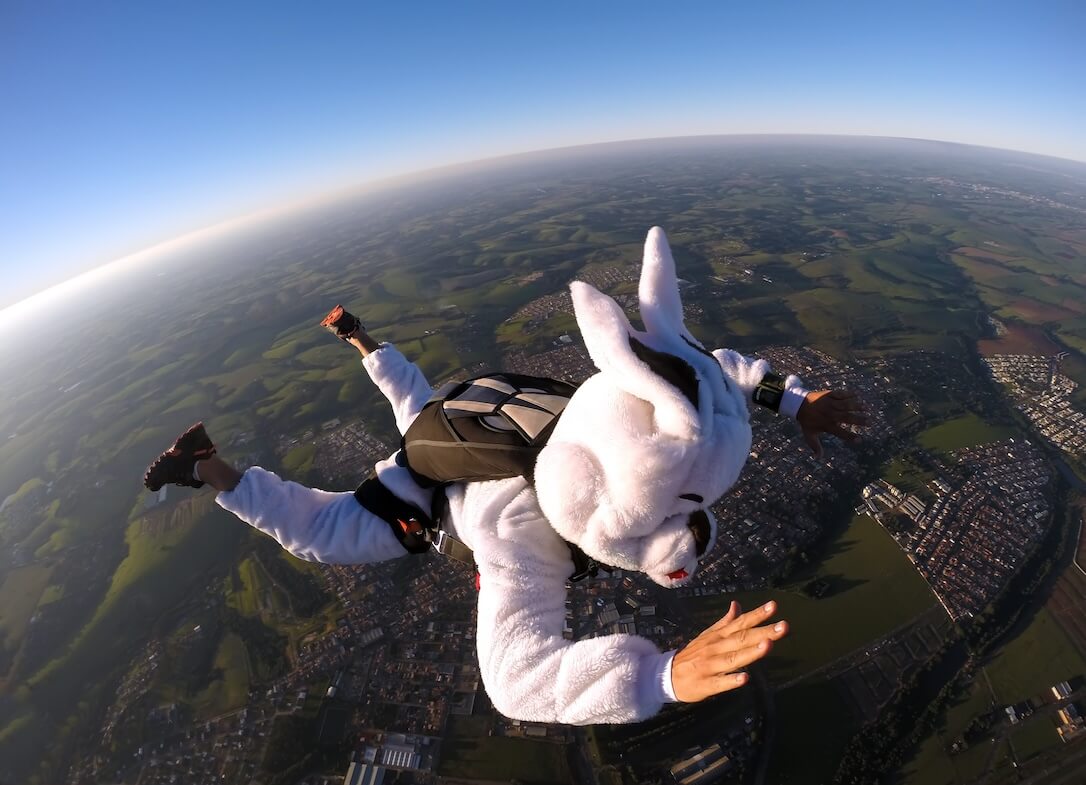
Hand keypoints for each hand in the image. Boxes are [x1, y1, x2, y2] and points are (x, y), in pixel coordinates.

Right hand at [671, 601, 787, 701]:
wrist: (667, 675)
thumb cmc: (693, 654)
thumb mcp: (708, 635)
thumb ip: (725, 622)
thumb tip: (737, 605)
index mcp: (718, 636)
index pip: (741, 623)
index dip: (757, 615)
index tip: (774, 607)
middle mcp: (716, 647)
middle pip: (742, 639)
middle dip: (763, 632)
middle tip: (784, 626)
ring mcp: (711, 665)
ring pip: (733, 658)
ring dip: (751, 652)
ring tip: (768, 645)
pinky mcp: (706, 684)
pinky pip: (720, 683)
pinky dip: (731, 680)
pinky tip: (744, 679)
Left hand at [796, 390, 867, 457]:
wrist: (798, 404)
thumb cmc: (806, 421)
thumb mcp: (809, 434)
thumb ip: (815, 446)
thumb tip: (818, 457)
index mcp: (826, 425)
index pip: (840, 432)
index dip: (849, 437)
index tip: (859, 440)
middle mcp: (829, 414)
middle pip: (846, 417)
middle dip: (859, 420)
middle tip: (870, 422)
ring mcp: (830, 404)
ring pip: (845, 404)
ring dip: (857, 406)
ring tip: (867, 408)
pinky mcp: (829, 394)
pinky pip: (841, 394)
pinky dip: (849, 395)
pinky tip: (858, 396)